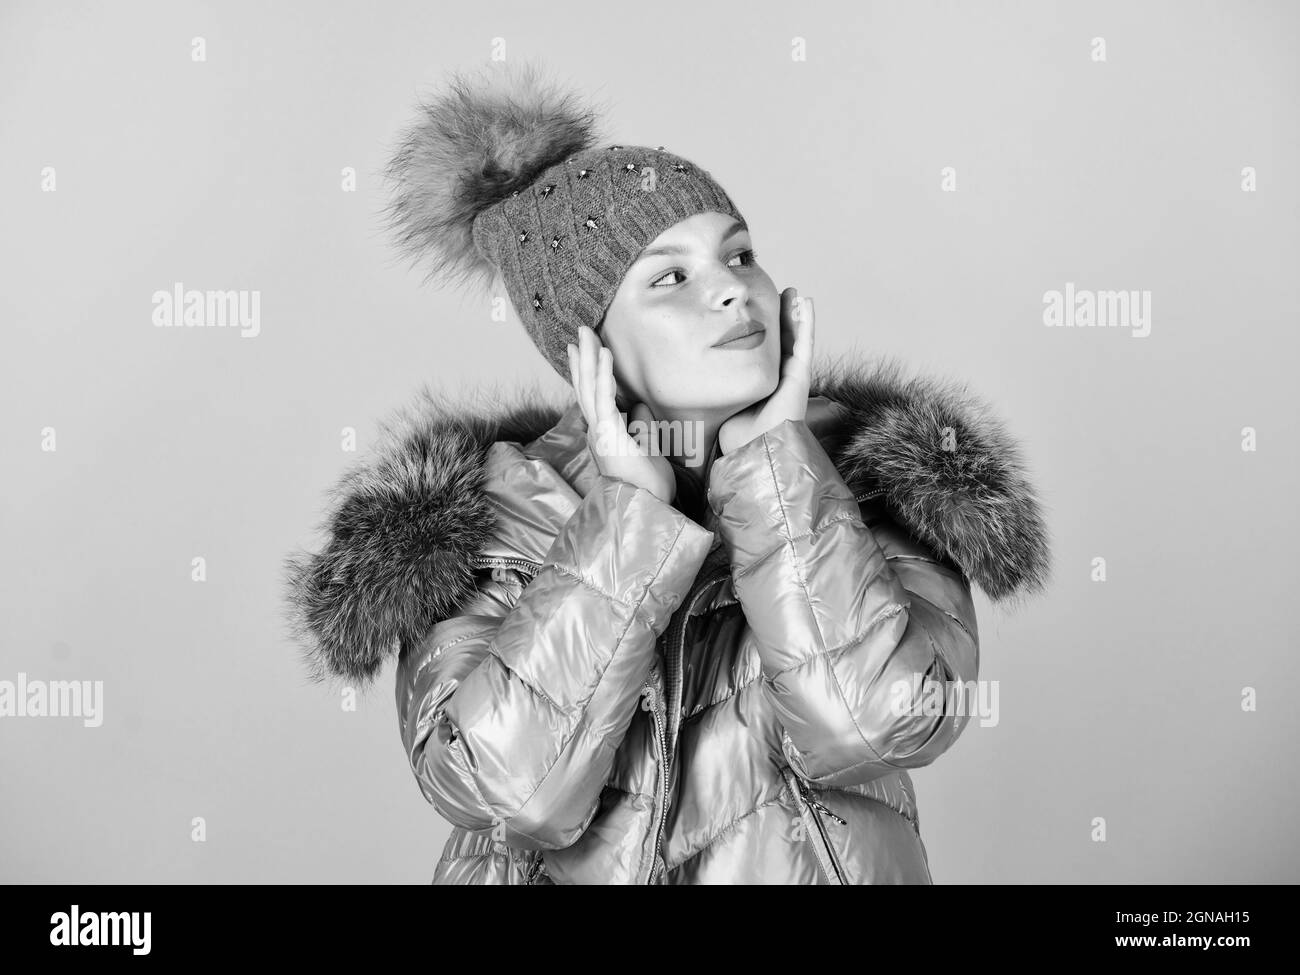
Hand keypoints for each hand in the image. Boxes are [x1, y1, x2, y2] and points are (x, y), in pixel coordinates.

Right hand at [568, 324, 676, 504]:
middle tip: (580, 331)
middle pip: (585, 387)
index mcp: (604, 434)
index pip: (592, 396)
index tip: (581, 350)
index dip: (586, 372)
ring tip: (587, 333)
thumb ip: (641, 426)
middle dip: (582, 357)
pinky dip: (604, 375)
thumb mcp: (647, 447)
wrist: (646, 506)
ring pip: (590, 388)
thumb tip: (639, 406)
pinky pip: (605, 399)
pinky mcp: (609, 434)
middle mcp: (597, 431)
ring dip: (589, 358)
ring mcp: (600, 432)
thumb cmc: (647, 484)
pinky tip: (605, 354)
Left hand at [716, 288, 814, 455]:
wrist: (752, 450)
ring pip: (795, 339)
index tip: (753, 309)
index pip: (762, 351)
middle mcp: (778, 379)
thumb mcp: (716, 401)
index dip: (760, 330)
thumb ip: (706, 386)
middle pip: (781, 341)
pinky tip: (807, 303)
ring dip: (796, 314)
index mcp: (760, 384)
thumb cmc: (732, 435)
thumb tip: (676, 378)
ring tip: (792, 293)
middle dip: (780, 318)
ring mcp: (791, 378)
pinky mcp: (801, 377)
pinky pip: (806, 344)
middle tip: (777, 295)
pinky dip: (808, 323)